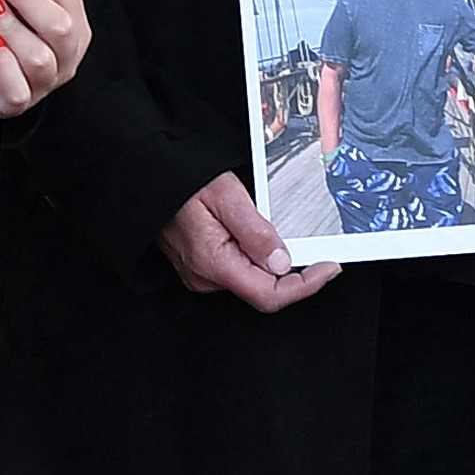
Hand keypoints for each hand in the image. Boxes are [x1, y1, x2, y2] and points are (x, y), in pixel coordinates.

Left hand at [0, 0, 94, 111]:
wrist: (1, 87)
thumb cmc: (12, 38)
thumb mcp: (23, 7)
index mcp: (74, 22)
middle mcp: (67, 52)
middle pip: (59, 23)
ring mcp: (47, 80)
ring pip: (39, 57)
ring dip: (11, 26)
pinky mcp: (23, 101)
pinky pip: (19, 89)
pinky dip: (4, 66)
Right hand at [159, 173, 338, 312]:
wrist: (146, 179)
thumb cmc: (181, 181)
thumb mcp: (226, 195)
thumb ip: (256, 231)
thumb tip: (282, 262)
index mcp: (213, 262)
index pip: (269, 294)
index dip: (305, 286)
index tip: (328, 269)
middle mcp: (206, 277)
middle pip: (264, 290)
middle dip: (292, 271)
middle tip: (312, 247)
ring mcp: (201, 275)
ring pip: (252, 280)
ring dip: (272, 262)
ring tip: (268, 228)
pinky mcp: (201, 268)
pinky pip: (238, 271)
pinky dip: (256, 258)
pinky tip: (254, 236)